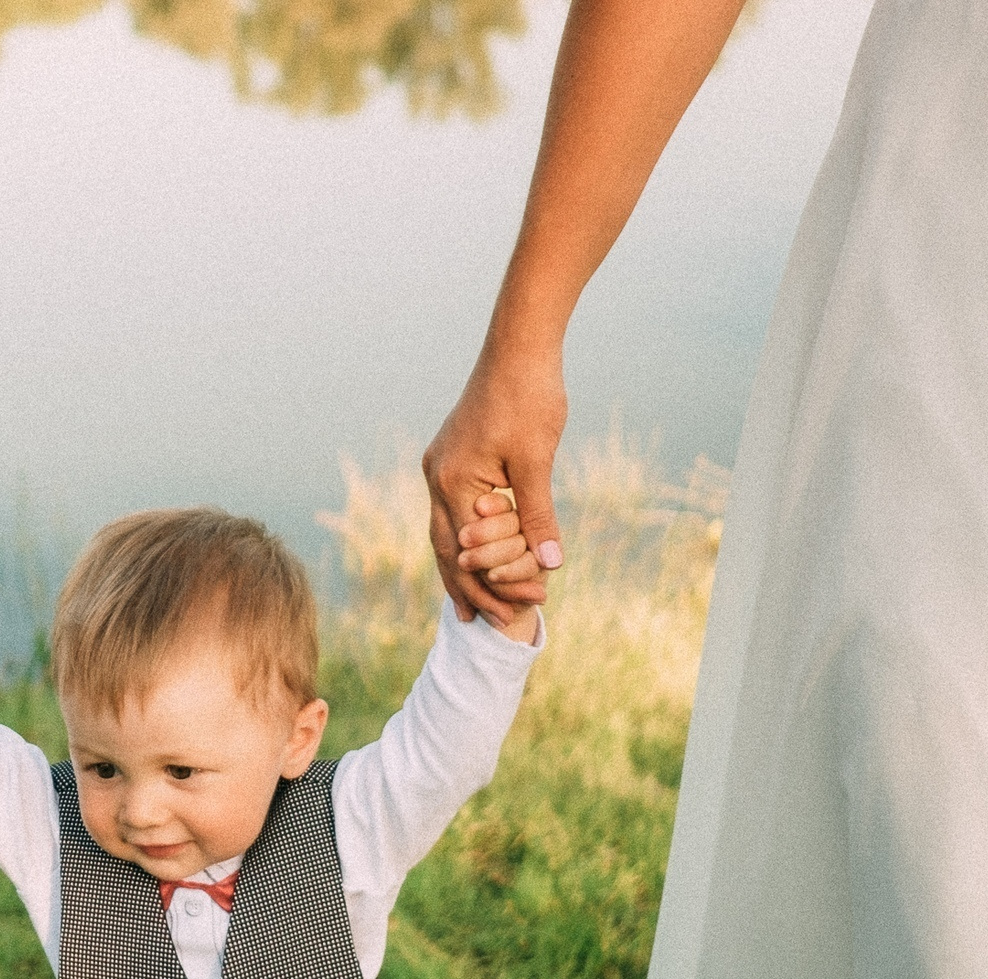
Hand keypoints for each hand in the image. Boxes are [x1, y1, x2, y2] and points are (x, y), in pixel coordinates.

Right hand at [423, 349, 565, 622]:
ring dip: (459, 567)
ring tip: (471, 602)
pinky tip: (476, 551)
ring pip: (444, 532)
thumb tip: (551, 565)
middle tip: (480, 623)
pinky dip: (464, 538)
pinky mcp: (451, 457)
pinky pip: (451, 510)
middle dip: (465, 587)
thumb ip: (539, 516)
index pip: (467, 552)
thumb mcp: (538, 462)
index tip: (517, 613)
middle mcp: (436, 477)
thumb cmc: (530, 398)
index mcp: (452, 482)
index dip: (492, 586)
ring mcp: (440, 466)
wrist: (518, 347)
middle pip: (445, 549)